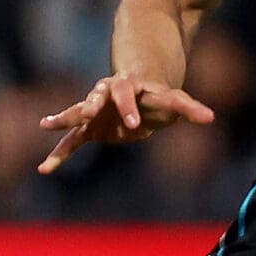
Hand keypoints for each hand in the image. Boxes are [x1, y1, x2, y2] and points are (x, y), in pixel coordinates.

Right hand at [37, 74, 215, 173]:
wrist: (139, 95)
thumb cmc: (157, 97)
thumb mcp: (173, 101)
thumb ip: (189, 108)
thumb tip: (210, 117)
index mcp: (127, 86)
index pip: (126, 92)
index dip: (128, 107)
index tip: (133, 125)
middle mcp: (106, 93)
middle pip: (97, 95)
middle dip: (93, 104)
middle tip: (88, 113)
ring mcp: (94, 110)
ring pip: (77, 113)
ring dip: (64, 119)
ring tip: (46, 125)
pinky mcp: (88, 128)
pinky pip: (71, 142)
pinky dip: (59, 154)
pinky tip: (45, 169)